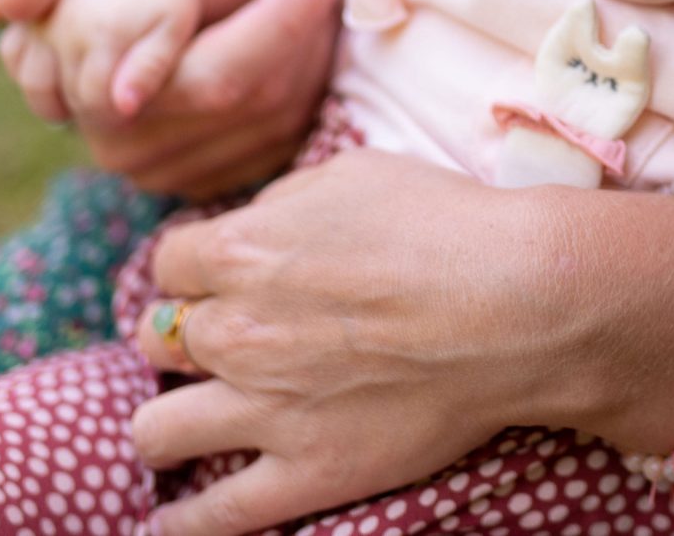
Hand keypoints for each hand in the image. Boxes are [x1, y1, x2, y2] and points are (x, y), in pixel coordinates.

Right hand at [0, 0, 343, 197]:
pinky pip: (291, 129)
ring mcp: (181, 174)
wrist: (127, 7)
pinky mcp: (220, 176)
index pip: (216, 78)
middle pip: (260, 97)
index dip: (279, 21)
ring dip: (314, 40)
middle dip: (305, 24)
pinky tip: (314, 23)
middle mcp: (135, 154)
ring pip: (284, 113)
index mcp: (103, 103)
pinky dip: (314, 72)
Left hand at [126, 148, 582, 535]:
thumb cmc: (445, 225)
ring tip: (184, 426)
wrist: (517, 303)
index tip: (218, 279)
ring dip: (165, 424)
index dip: (194, 270)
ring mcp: (265, 409)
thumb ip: (283, 202)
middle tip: (220, 342)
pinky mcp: (306, 472)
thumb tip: (254, 225)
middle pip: (156, 340)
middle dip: (182, 337)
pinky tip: (171, 519)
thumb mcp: (353, 173)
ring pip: (156, 430)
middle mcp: (236, 331)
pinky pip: (215, 515)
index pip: (169, 263)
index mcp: (241, 252)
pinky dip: (184, 520)